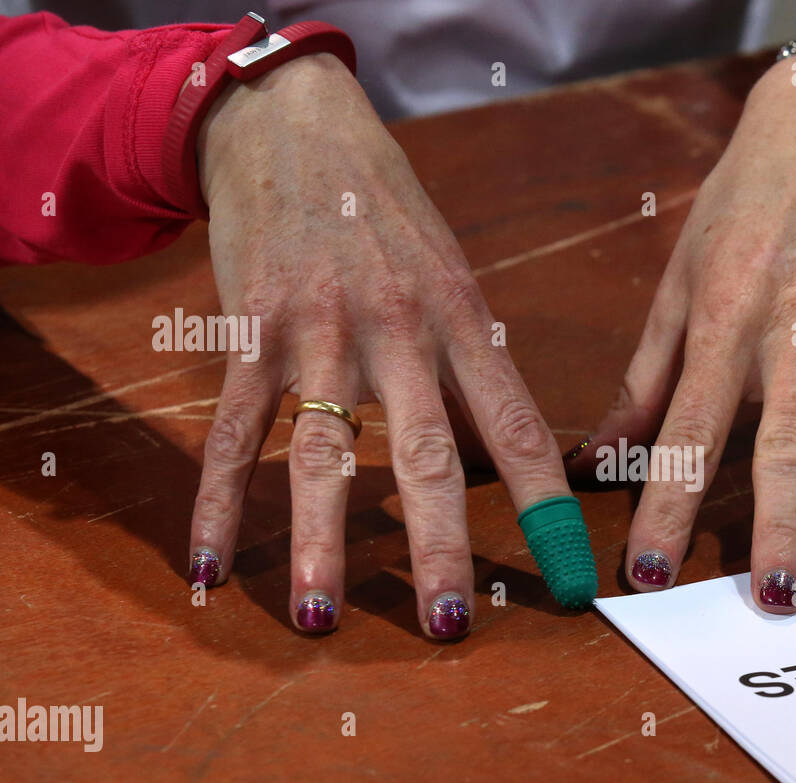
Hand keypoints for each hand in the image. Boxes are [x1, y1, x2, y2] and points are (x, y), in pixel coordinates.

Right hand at [189, 54, 571, 636]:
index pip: (519, 429)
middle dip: (439, 546)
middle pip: (426, 456)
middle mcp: (400, 332)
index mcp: (466, 322)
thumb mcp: (455, 280)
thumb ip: (473, 368)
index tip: (567, 581)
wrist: (298, 128)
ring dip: (320, 541)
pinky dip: (220, 499)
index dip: (546, 509)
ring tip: (319, 618)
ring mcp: (319, 332)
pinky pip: (233, 429)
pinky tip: (211, 564)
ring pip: (323, 454)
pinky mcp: (250, 331)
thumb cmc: (392, 220)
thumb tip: (509, 461)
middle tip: (451, 625)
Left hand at [571, 45, 795, 609]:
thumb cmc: (738, 214)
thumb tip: (594, 460)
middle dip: (782, 528)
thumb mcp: (676, 284)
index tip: (651, 572)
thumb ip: (643, 380)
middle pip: (787, 444)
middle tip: (778, 602)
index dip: (667, 503)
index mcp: (724, 320)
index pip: (689, 428)